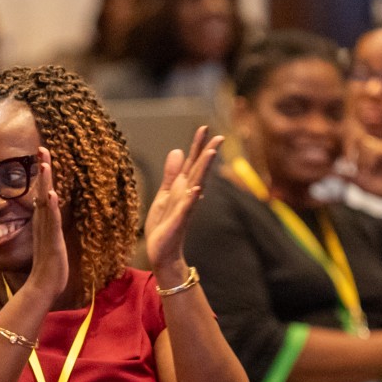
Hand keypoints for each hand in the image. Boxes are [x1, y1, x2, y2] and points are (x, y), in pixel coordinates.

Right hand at [25, 147, 68, 298]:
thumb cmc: (49, 266)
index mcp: (44, 220)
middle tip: (42, 149)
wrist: (43, 286)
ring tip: (44, 165)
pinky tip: (51, 194)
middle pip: (42, 190)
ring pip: (45, 202)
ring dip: (45, 183)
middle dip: (43, 170)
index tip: (43, 155)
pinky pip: (51, 221)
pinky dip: (51, 207)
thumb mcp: (51, 240)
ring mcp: (47, 230)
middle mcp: (44, 222)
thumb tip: (50, 215)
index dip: (44, 174)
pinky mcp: (52, 241)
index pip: (44, 191)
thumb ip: (50, 227)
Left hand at [144, 126, 220, 276]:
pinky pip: (186, 208)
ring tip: (211, 154)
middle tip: (219, 137)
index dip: (198, 146)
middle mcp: (187, 195)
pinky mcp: (178, 221)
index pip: (192, 163)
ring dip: (204, 170)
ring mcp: (184, 207)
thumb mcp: (164, 194)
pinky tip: (196, 189)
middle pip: (199, 170)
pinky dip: (191, 198)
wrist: (162, 252)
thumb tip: (177, 150)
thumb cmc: (164, 225)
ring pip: (196, 185)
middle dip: (207, 153)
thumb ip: (171, 174)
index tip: (205, 128)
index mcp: (182, 188)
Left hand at [344, 132, 381, 200]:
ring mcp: (381, 146)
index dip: (346, 152)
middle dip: (352, 154)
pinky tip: (370, 169)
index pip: (352, 147)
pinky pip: (375, 149)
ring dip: (361, 158)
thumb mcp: (364, 184)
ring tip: (364, 171)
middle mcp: (373, 148)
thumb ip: (352, 178)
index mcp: (365, 155)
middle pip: (357, 142)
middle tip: (355, 169)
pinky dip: (369, 159)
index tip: (345, 163)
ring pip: (364, 143)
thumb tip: (337, 173)